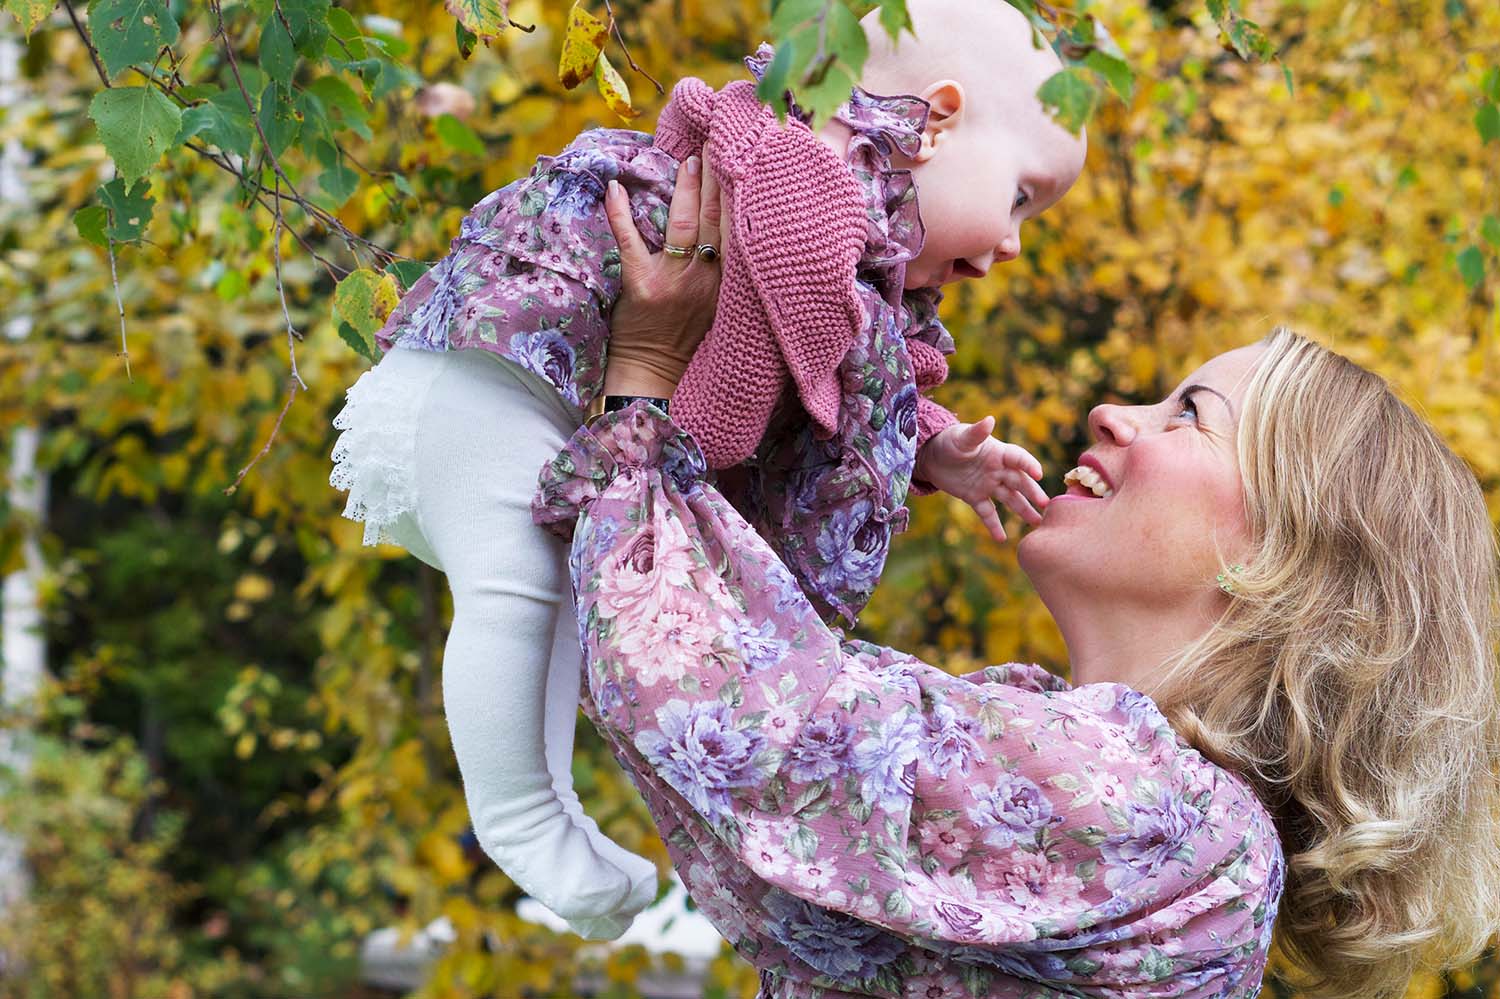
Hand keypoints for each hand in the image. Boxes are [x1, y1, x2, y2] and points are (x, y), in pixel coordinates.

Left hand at [601, 150, 724, 397]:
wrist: (657, 377)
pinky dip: (621, 214)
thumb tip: (737, 229)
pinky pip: (631, 243)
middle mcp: (708, 279)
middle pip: (717, 218)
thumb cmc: (691, 341)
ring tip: (691, 159)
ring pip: (685, 224)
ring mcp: (676, 281)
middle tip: (721, 140)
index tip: (747, 159)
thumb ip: (731, 272)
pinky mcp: (642, 286)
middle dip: (719, 177)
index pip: (741, 228)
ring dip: (687, 188)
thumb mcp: (723, 307)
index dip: (743, 192)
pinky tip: (615, 189)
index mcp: (731, 283)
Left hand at [914, 416, 1048, 542]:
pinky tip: (1002, 539)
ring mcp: (988, 485)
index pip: (1018, 458)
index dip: (1028, 464)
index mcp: (998, 453)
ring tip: (1037, 523)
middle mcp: (998, 470)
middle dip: (1033, 493)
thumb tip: (990, 420)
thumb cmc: (950, 440)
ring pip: (1010, 499)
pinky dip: (994, 525)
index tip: (1038, 474)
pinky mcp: (975, 497)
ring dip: (1023, 510)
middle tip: (1046, 504)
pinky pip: (987, 513)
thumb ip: (977, 432)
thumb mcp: (962, 437)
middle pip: (1019, 482)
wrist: (932, 455)